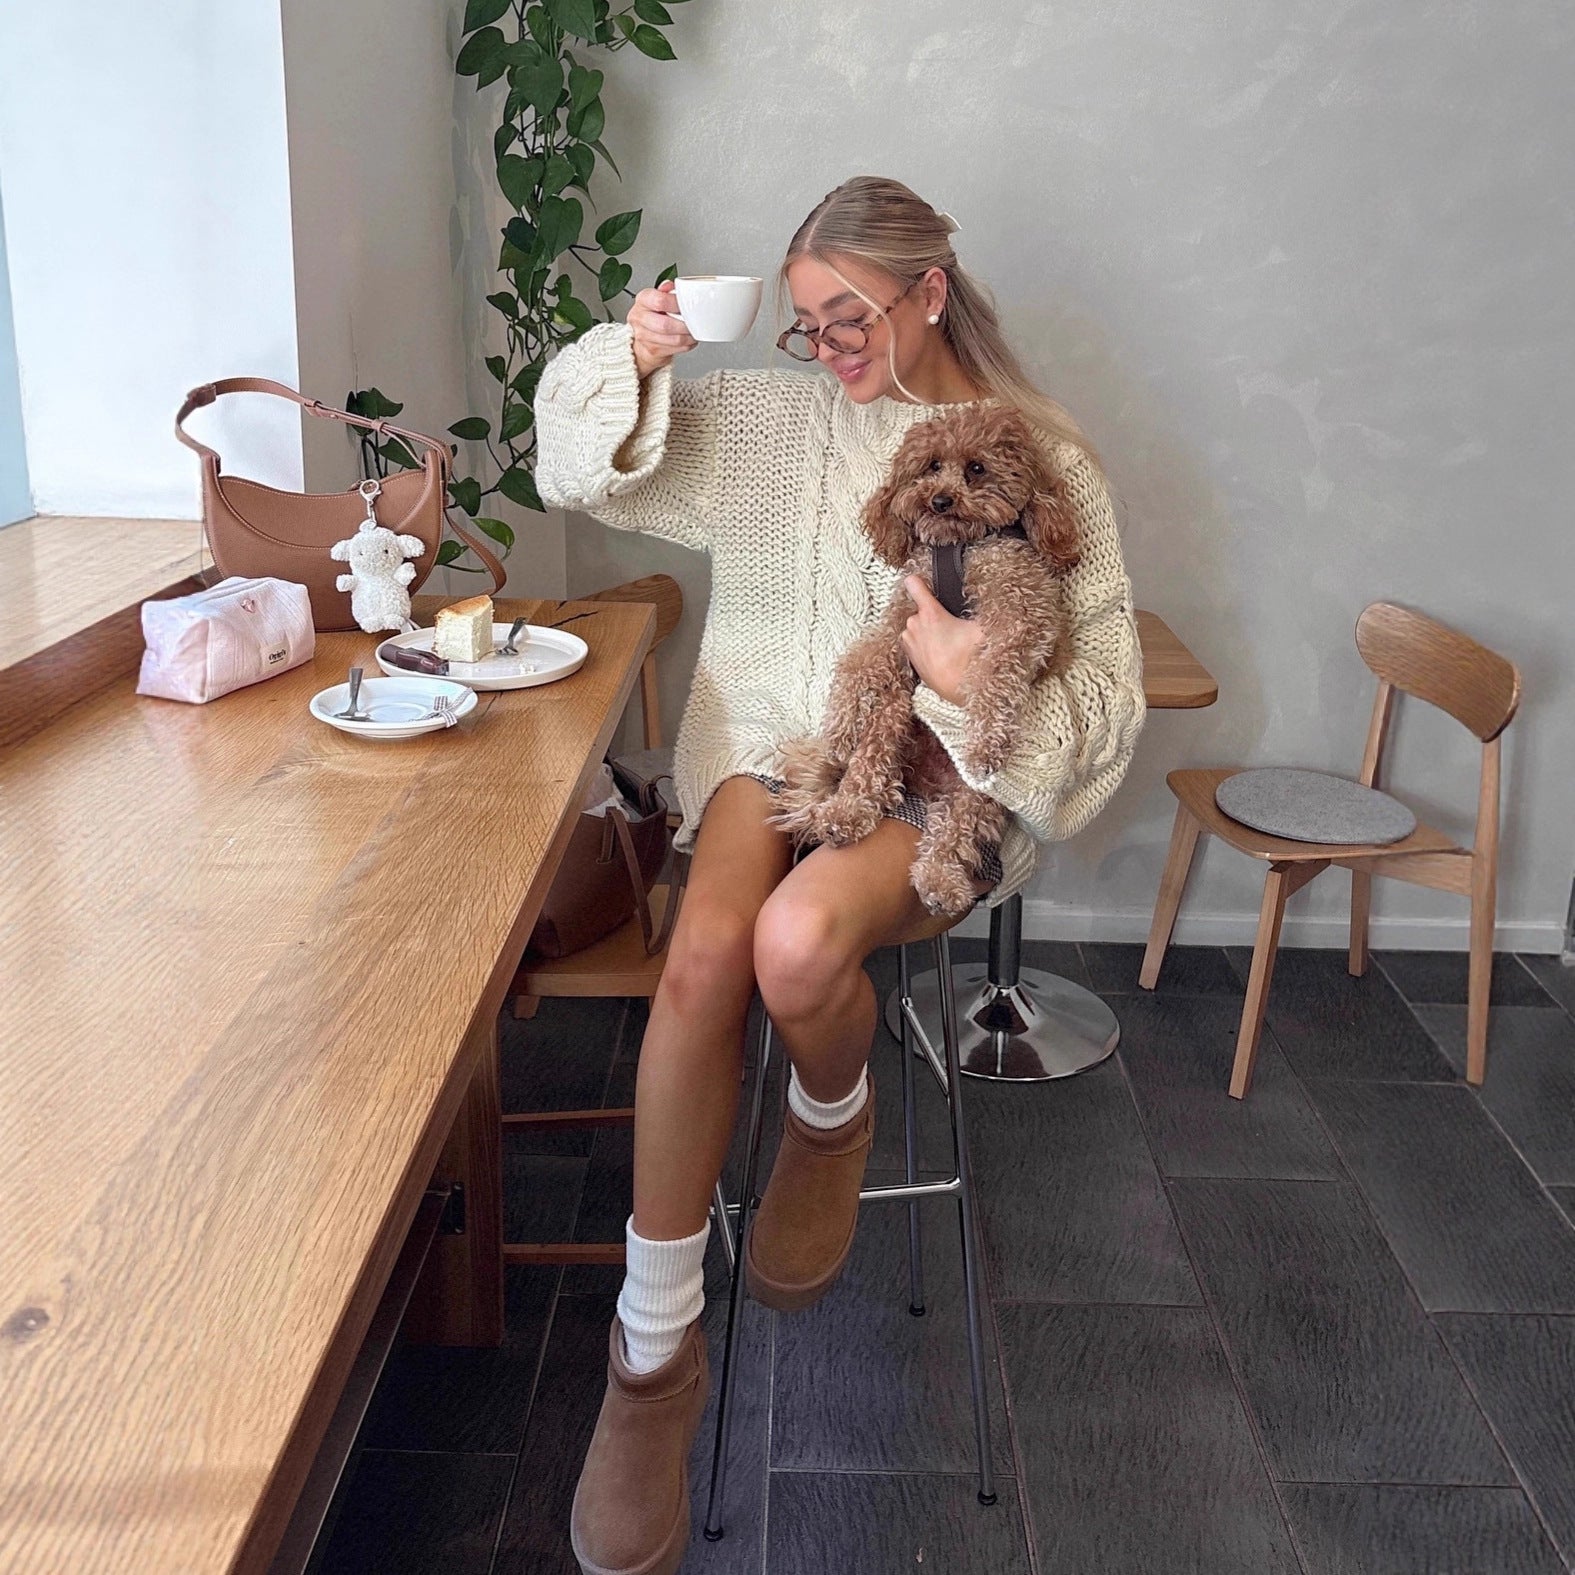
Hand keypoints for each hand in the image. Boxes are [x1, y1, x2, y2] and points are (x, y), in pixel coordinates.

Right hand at [628, 280, 696, 378]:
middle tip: (694, 322)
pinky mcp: (652, 351)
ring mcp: (643, 336)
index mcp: (642, 300)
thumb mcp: (656, 297)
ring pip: (674, 340)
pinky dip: (687, 345)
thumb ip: (666, 291)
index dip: (677, 304)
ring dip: (689, 337)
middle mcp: (639, 318)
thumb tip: (670, 285)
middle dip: (684, 325)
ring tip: (694, 331)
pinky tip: (689, 340)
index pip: (660, 301)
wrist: (642, 339)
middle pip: (666, 325)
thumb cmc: (652, 315)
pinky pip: (675, 349)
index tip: (688, 305)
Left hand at [901, 576, 984, 705]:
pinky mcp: (910, 658)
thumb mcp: (983, 630)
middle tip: (951, 626)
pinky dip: (925, 645)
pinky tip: (941, 652)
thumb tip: (1000, 601)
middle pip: (920, 610)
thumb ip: (986, 611)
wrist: (958, 690)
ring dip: (927, 631)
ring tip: (946, 641)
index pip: (915, 585)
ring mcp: (910, 643)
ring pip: (917, 628)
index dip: (917, 581)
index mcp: (930, 614)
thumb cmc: (968, 661)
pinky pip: (916, 644)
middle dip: (933, 615)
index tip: (917, 579)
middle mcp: (915, 626)